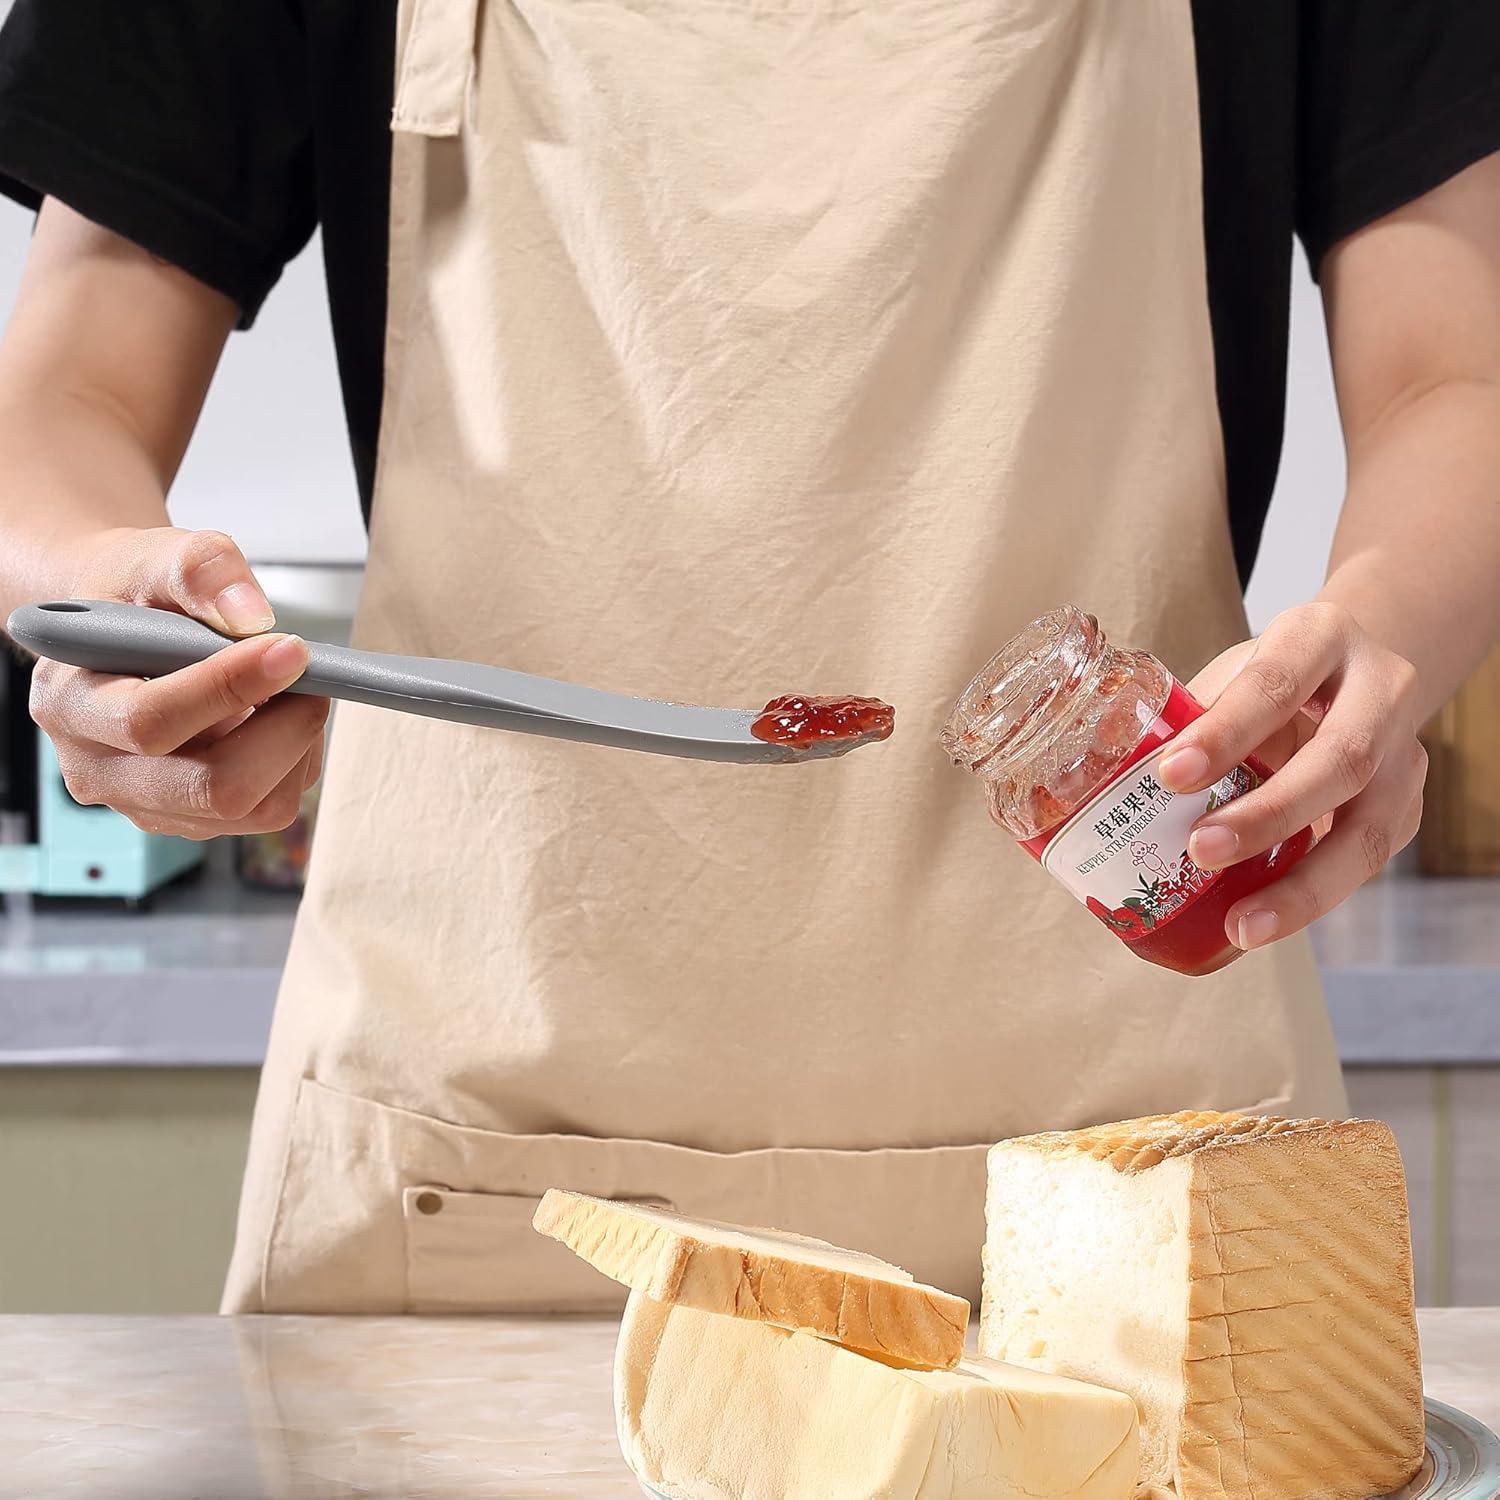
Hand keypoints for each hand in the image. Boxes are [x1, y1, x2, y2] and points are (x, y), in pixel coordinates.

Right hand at [28, 527, 328, 837]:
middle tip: (309, 676)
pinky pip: (268, 808)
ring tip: (289, 691)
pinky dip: (294, 763)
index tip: (291, 650)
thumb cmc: (134, 596)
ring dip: (296, 747)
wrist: (123, 628)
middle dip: (285, 731)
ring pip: (253, 807)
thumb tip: (250, 615)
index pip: (150, 721)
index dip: (229, 688)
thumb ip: (199, 570)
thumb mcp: (156, 557)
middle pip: (212, 788)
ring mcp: (146, 804)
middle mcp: (97, 770)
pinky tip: (277, 718)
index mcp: (69, 703)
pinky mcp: (192, 817)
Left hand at [1158, 601, 1426, 950]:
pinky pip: (1363, 864)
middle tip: (1200, 852)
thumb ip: (1187, 718)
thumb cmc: (1272, 676)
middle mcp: (1381, 691)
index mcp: (1320, 638)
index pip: (1275, 682)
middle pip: (1341, 760)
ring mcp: (1405, 754)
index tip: (1169, 775)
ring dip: (1302, 887)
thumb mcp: (1231, 672)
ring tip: (1241, 927)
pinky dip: (1309, 899)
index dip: (1225, 731)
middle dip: (1269, 814)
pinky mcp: (1406, 809)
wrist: (1358, 666)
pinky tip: (1261, 924)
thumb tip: (1108, 781)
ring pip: (1369, 831)